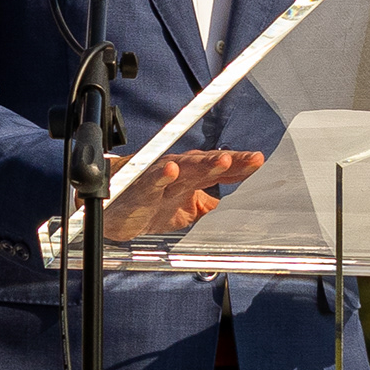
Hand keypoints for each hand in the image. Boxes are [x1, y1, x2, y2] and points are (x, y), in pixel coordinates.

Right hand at [100, 146, 267, 238]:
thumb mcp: (185, 208)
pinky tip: (171, 171)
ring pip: (183, 168)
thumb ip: (208, 203)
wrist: (111, 210)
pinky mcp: (139, 190)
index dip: (240, 166)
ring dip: (203, 164)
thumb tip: (233, 206)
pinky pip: (150, 182)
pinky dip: (160, 176)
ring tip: (222, 161)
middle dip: (229, 161)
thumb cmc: (149, 203)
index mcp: (191, 176)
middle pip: (207, 164)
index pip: (220, 170)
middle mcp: (178, 172)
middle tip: (251, 159)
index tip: (259, 161)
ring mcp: (158, 179)